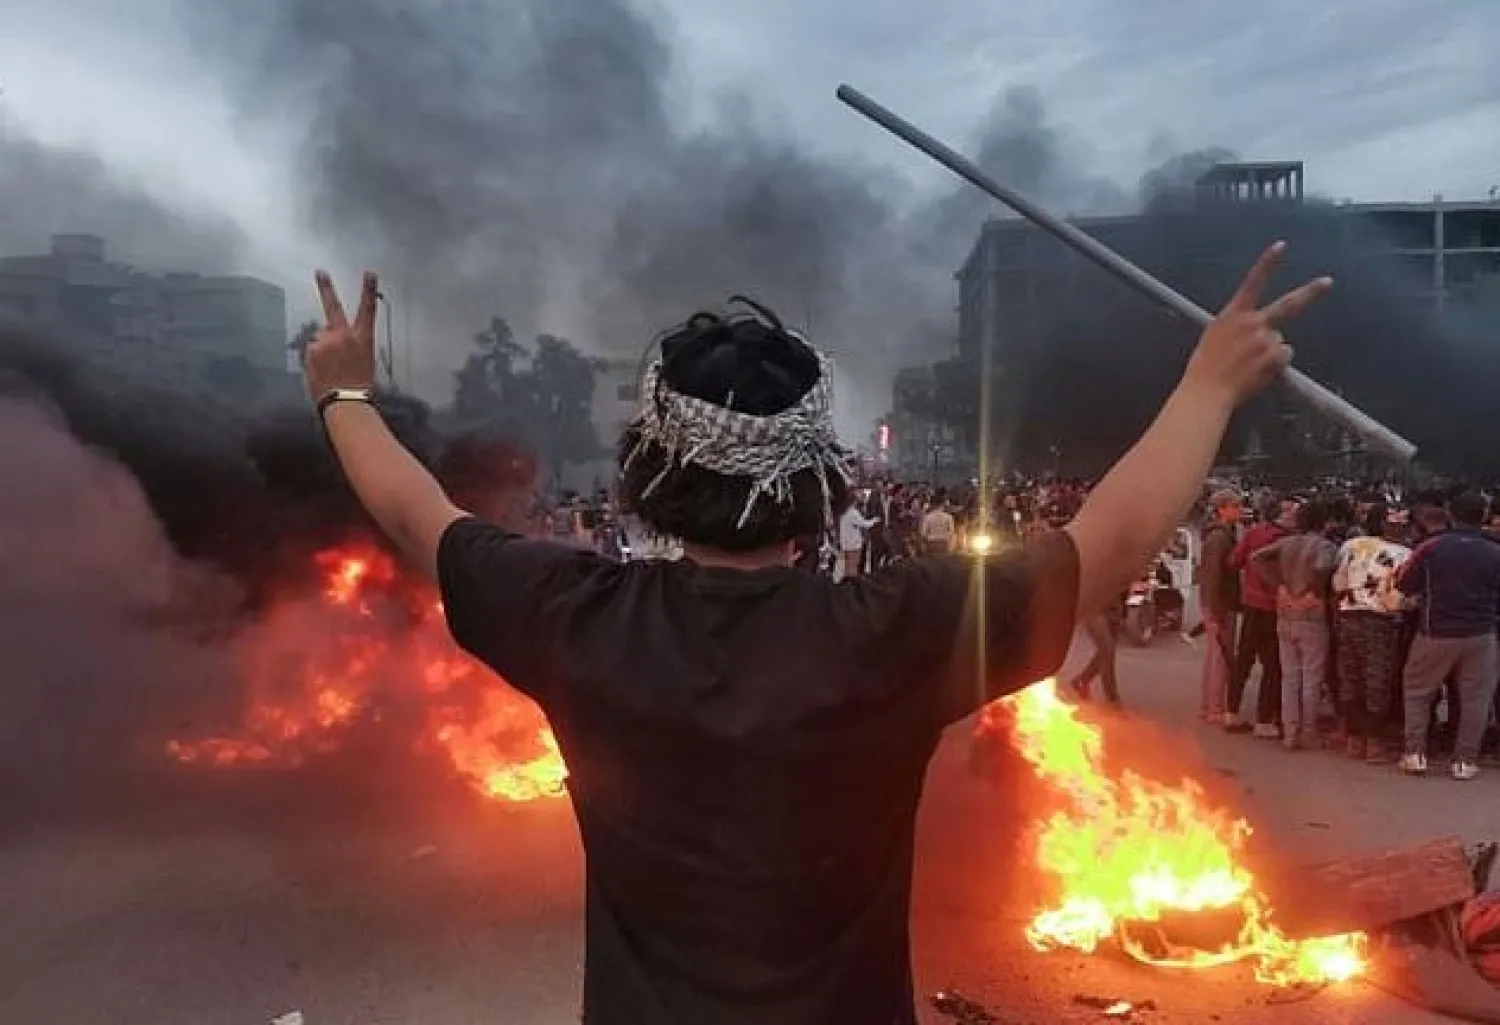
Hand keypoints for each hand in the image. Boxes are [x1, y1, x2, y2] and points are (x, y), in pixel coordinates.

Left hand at [304, 270, 379, 398]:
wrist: (346, 403)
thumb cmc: (359, 387)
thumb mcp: (364, 361)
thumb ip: (349, 345)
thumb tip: (331, 339)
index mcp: (362, 339)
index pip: (367, 310)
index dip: (368, 290)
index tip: (369, 273)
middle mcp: (343, 335)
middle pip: (332, 310)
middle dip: (326, 288)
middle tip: (320, 272)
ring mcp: (325, 341)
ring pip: (319, 338)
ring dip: (322, 348)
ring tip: (331, 369)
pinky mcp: (311, 351)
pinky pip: (311, 351)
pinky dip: (314, 359)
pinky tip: (323, 372)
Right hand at [1182, 241, 1332, 406]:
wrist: (1207, 391)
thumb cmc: (1205, 367)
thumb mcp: (1214, 336)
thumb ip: (1237, 326)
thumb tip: (1261, 329)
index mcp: (1233, 314)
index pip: (1253, 282)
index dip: (1268, 263)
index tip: (1281, 245)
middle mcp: (1252, 323)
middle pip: (1288, 304)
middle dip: (1310, 292)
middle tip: (1327, 282)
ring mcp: (1266, 340)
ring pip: (1279, 342)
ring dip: (1270, 353)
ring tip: (1248, 367)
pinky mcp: (1275, 358)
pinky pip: (1283, 359)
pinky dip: (1273, 366)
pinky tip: (1255, 373)